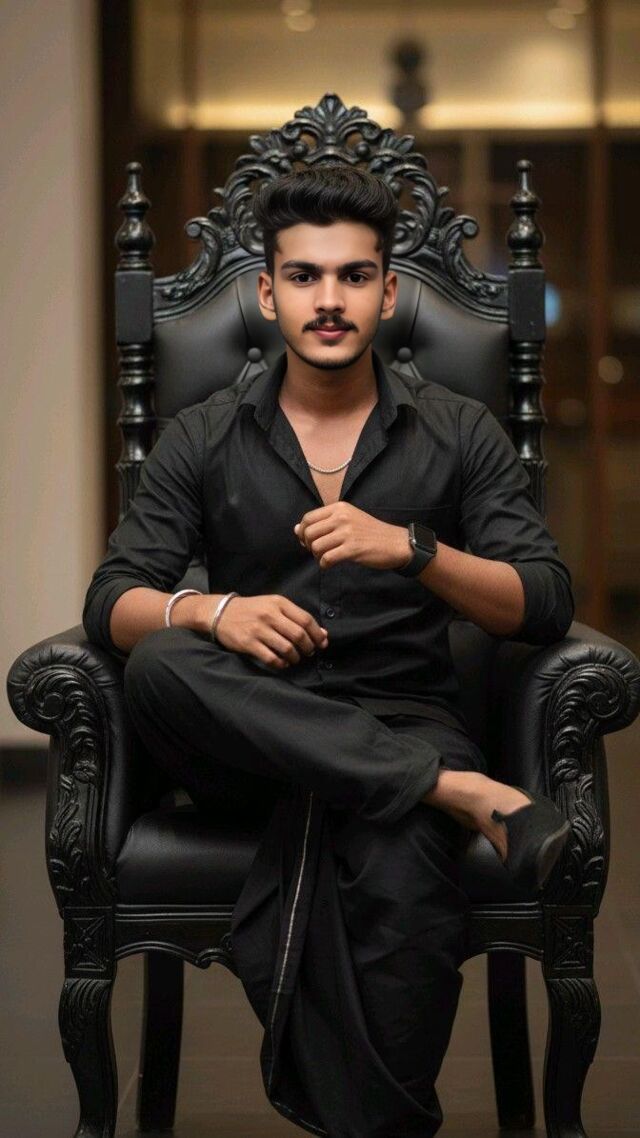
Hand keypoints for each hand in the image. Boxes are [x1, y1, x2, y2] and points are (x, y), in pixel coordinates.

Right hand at [212, 594, 328, 669]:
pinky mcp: (248, 643)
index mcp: (279, 603)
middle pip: (299, 635)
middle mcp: (269, 615)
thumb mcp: (274, 606)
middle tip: (308, 652)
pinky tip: (282, 663)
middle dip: (308, 648)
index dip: (317, 634)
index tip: (322, 643)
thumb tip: (323, 634)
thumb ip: (296, 618)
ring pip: (287, 648)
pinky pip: (271, 658)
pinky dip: (281, 664)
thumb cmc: (252, 610)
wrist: (221, 612)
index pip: (306, 619)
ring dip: (295, 657)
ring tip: (295, 658)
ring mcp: (258, 629)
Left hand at [294, 502, 410, 570]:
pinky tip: (330, 564)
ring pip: (316, 546)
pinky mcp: (353, 549)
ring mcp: (347, 533)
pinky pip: (327, 558)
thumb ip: (324, 522)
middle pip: (309, 533)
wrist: (396, 543)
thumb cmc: (370, 533)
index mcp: (339, 507)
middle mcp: (342, 517)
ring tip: (326, 558)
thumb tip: (297, 529)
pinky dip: (324, 564)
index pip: (308, 518)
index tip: (308, 541)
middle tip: (317, 551)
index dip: (303, 532)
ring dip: (317, 556)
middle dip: (308, 545)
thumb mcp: (349, 519)